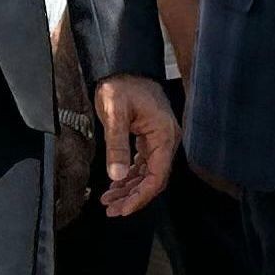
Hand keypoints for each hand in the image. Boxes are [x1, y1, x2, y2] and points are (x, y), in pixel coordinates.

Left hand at [93, 77, 177, 217]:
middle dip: (133, 197)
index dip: (141, 196)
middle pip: (153, 178)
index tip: (124, 209)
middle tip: (112, 209)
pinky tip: (116, 184)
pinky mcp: (149, 137)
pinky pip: (142, 163)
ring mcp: (158, 139)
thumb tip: (116, 175)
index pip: (157, 176)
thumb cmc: (121, 84)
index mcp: (163, 135)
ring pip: (147, 173)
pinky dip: (129, 175)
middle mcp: (165, 140)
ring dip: (129, 188)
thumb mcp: (114, 114)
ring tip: (109, 201)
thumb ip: (116, 145)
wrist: (122, 65)